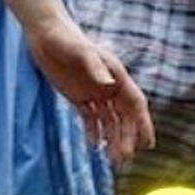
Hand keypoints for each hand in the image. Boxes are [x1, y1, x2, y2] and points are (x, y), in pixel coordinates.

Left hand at [26, 21, 155, 159]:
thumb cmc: (68, 39)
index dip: (143, 123)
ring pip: (109, 121)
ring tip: (112, 159)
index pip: (136, 104)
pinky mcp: (79, 97)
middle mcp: (109, 87)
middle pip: (124, 117)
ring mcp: (95, 93)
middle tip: (123, 158)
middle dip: (126, 138)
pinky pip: (90, 119)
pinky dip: (93, 132)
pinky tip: (94, 145)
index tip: (148, 144)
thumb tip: (110, 85)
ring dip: (113, 139)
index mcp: (117, 76)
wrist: (47, 34)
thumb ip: (96, 68)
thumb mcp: (82, 52)